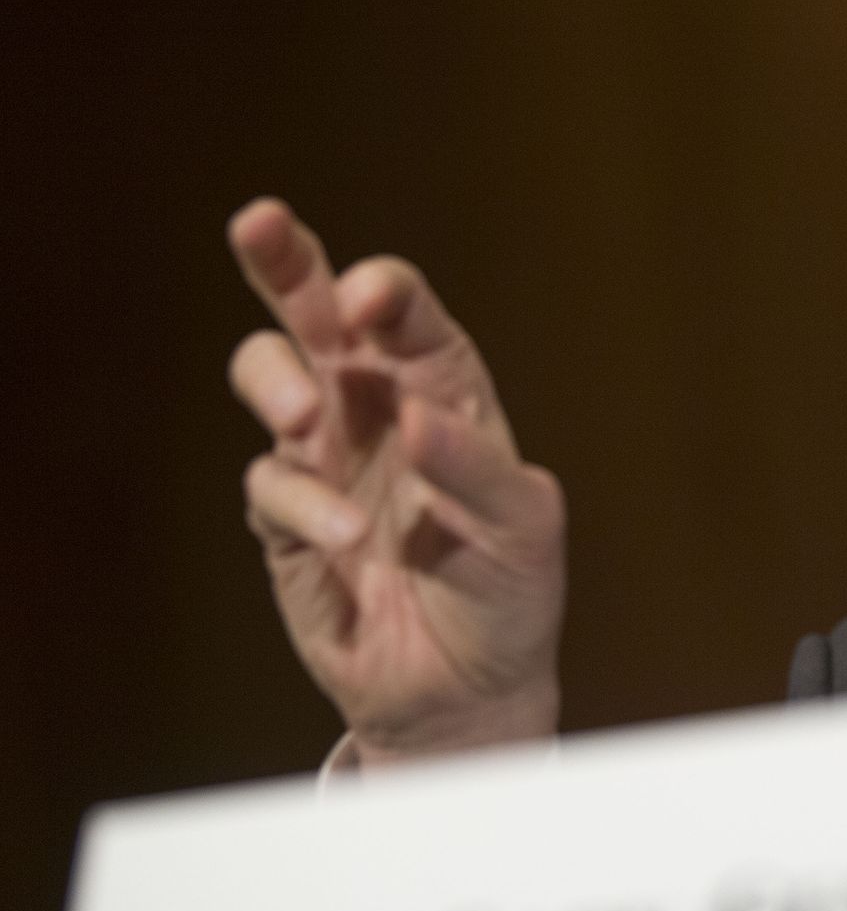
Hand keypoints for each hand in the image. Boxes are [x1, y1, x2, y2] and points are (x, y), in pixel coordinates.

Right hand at [226, 198, 564, 766]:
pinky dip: (300, 503)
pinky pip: (268, 484)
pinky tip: (343, 540)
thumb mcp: (522, 529)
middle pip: (319, 312)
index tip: (374, 299)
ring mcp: (327, 458)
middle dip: (286, 261)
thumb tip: (415, 416)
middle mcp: (378, 408)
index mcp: (447, 391)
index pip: (410, 319)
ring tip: (306, 417)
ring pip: (272, 376)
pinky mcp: (286, 519)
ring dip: (277, 381)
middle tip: (260, 221)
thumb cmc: (509, 593)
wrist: (467, 689)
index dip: (388, 293)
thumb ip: (475, 469)